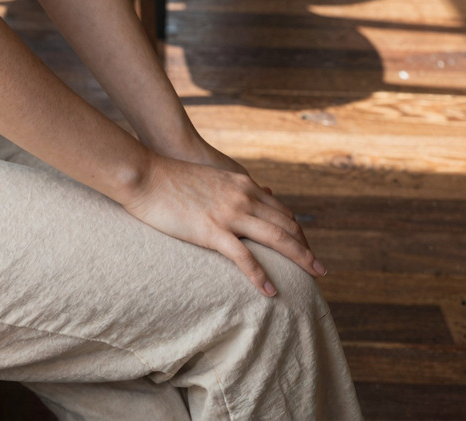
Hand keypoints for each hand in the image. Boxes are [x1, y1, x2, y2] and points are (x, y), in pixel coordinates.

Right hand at [119, 151, 323, 295]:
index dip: (298, 231)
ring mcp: (229, 214)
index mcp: (242, 184)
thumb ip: (235, 187)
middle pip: (287, 225)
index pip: (282, 211)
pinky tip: (271, 291)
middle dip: (307, 248)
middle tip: (320, 268)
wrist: (145, 173)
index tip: (306, 248)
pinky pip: (244, 258)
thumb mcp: (213, 176)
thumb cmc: (172, 176)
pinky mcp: (211, 230)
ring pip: (276, 238)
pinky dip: (261, 276)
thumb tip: (260, 192)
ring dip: (300, 258)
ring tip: (315, 276)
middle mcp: (243, 197)